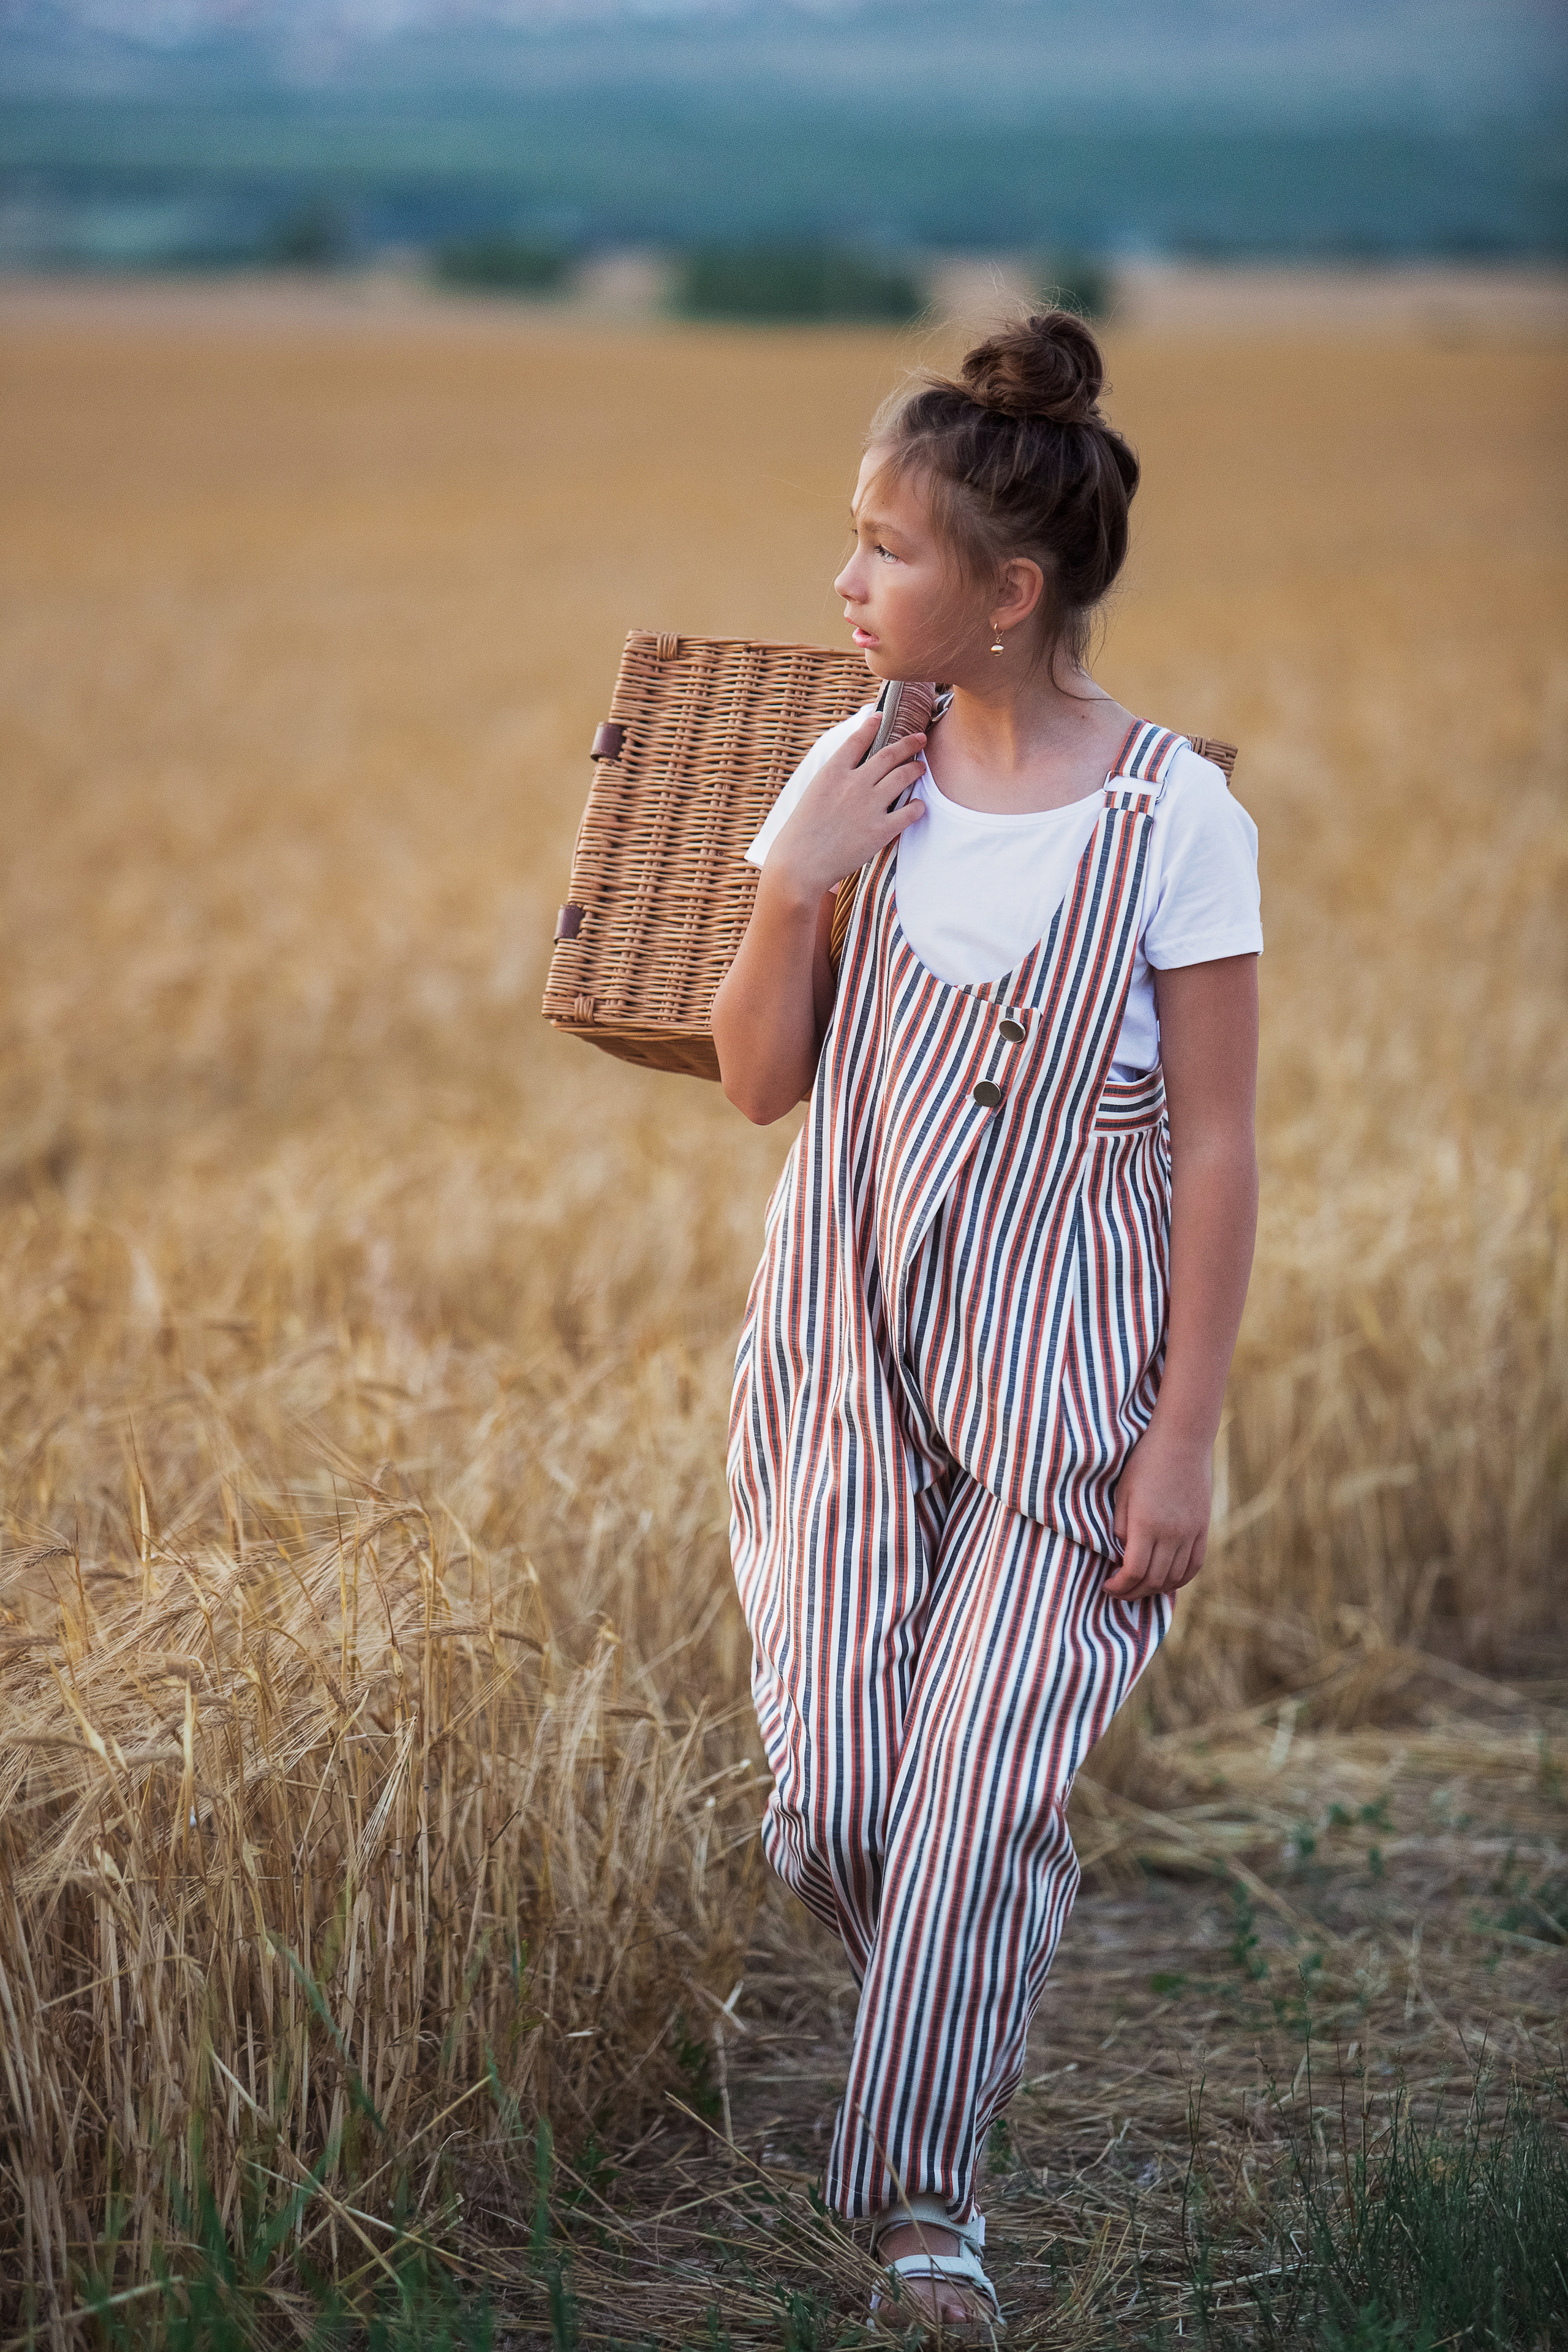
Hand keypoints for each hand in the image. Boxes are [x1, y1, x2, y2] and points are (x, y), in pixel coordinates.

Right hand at [765, 707, 927, 902]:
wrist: (800, 864)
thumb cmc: (801, 833)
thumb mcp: (812, 795)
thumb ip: (833, 780)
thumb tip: (849, 770)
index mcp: (833, 773)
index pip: (857, 740)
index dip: (871, 726)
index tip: (881, 716)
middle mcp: (854, 784)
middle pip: (889, 755)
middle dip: (909, 743)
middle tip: (920, 738)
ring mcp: (869, 806)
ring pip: (903, 777)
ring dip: (916, 769)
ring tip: (922, 768)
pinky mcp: (880, 830)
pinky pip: (909, 812)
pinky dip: (918, 806)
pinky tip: (919, 805)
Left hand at [1105, 1420, 1213, 1599]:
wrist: (1182, 1441)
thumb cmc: (1144, 1462)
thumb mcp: (1122, 1493)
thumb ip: (1120, 1528)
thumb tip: (1120, 1556)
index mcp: (1146, 1524)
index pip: (1133, 1572)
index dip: (1119, 1586)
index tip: (1107, 1585)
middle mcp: (1172, 1534)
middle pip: (1154, 1580)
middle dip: (1133, 1592)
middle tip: (1119, 1591)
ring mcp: (1191, 1533)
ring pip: (1175, 1577)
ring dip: (1156, 1589)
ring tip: (1139, 1587)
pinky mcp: (1203, 1529)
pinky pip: (1194, 1565)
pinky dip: (1180, 1579)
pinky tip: (1167, 1581)